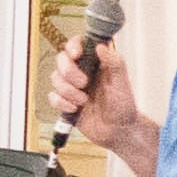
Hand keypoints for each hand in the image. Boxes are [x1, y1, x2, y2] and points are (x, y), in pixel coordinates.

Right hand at [50, 32, 152, 161]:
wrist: (117, 131)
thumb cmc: (123, 107)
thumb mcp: (122, 83)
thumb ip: (114, 63)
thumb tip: (101, 46)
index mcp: (95, 63)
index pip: (78, 45)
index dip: (73, 46)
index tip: (77, 55)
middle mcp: (82, 72)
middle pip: (61, 59)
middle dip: (69, 72)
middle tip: (84, 83)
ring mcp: (72, 86)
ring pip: (55, 78)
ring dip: (68, 91)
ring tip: (83, 101)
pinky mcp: (65, 101)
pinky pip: (53, 97)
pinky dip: (62, 103)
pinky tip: (75, 109)